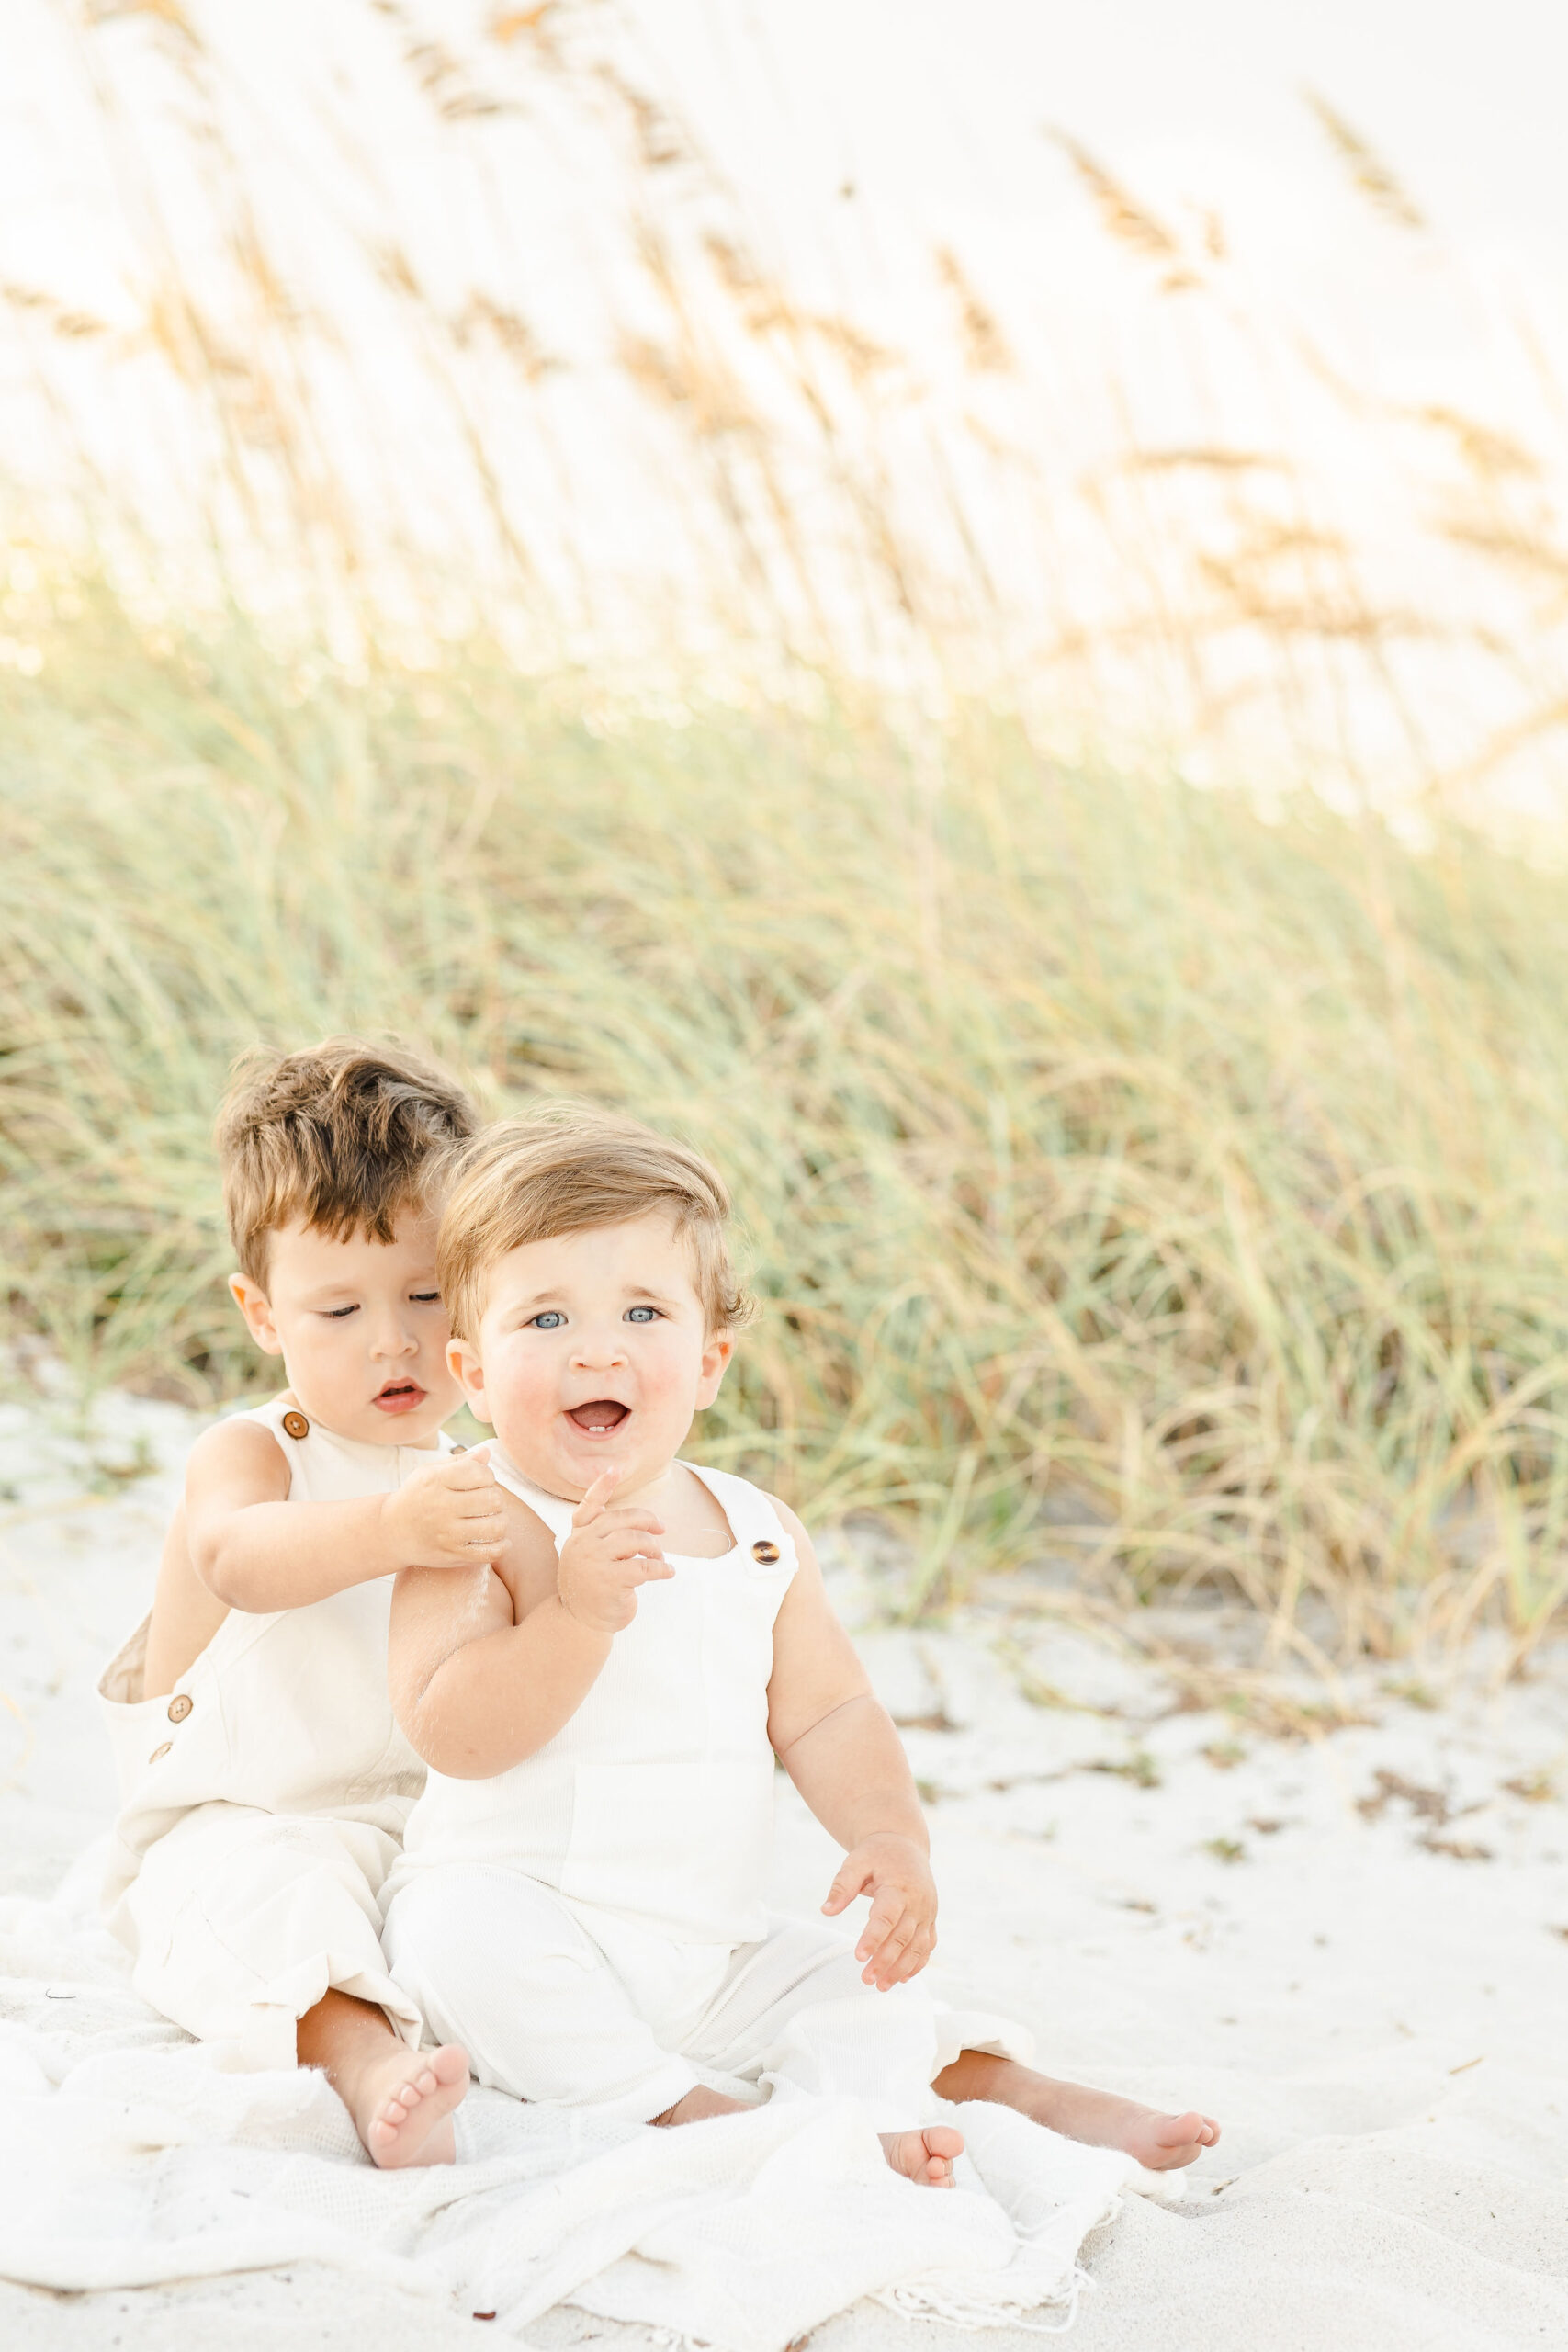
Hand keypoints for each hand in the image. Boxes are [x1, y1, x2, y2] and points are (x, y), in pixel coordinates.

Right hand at [380, 1444, 507, 1568]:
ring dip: (501, 1521)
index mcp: (436, 1481)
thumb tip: (487, 1453)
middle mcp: (441, 1507)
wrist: (391, 1532)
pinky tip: (498, 1539)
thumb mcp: (430, 1472)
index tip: (481, 1482)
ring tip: (493, 1518)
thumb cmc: (416, 1497)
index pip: (481, 1473)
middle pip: (492, 1499)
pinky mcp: (452, 1555)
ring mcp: (447, 1533)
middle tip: (488, 1501)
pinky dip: (501, 1546)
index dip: (488, 1476)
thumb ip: (460, 1461)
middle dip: (497, 1498)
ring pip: (496, 1526)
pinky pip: (490, 1552)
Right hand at [557, 1470, 672, 1633]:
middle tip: (661, 1529)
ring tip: (660, 1558)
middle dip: (646, 1521)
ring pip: (634, 1540)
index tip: (615, 1468)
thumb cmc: (593, 1587)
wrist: (581, 1623)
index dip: (601, 1487)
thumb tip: (644, 1527)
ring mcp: (593, 1562)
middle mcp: (582, 1545)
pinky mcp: (608, 1581)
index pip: (589, 1506)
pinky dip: (661, 1568)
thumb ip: (606, 1538)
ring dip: (654, 1548)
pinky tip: (668, 1572)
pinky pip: (643, 1567)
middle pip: (620, 1520)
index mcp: (578, 1536)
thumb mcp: (592, 1558)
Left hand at [822, 1832, 937, 1989]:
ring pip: (917, 1946)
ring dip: (901, 1969)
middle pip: (902, 1936)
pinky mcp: (930, 1919)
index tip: (858, 1956)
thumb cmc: (876, 1855)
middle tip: (866, 1979)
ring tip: (881, 1986)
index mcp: (899, 1886)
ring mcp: (927, 1912)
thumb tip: (826, 1911)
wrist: (905, 1845)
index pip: (886, 1916)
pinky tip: (903, 1979)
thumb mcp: (856, 1861)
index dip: (873, 1937)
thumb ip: (842, 1885)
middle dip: (885, 1961)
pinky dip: (917, 1964)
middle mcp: (918, 1901)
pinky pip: (927, 1945)